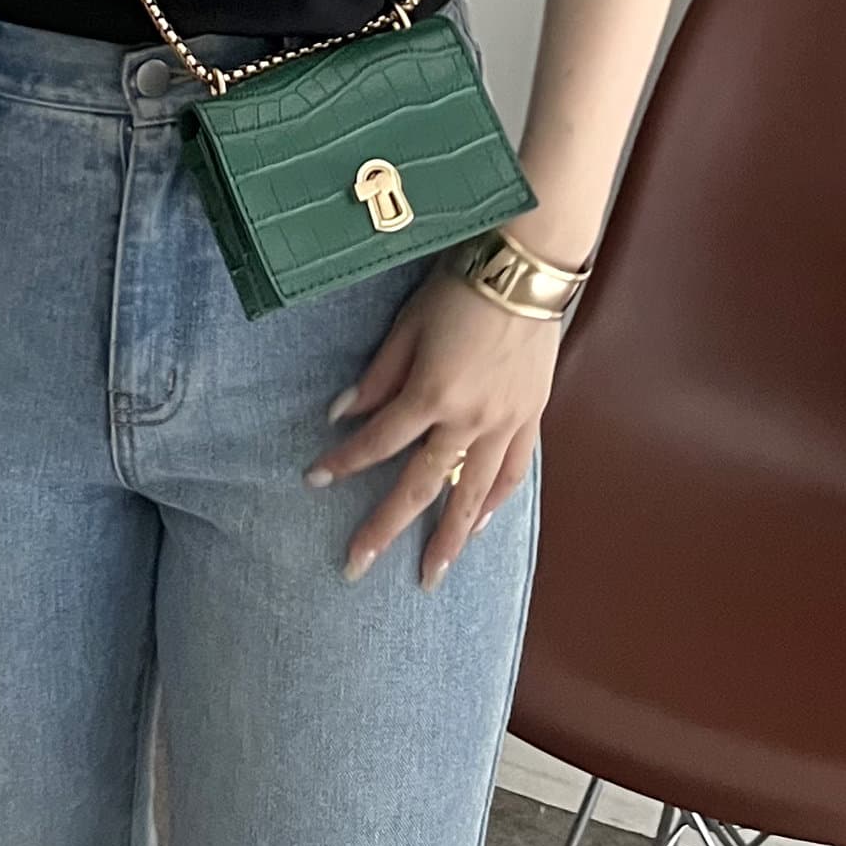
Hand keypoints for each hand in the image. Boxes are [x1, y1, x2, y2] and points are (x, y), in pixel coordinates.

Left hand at [303, 266, 559, 589]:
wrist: (526, 272)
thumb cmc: (461, 288)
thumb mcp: (408, 325)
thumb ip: (378, 377)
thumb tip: (341, 415)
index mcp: (432, 394)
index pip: (378, 442)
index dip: (343, 462)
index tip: (314, 480)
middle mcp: (469, 420)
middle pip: (420, 485)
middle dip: (385, 528)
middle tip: (356, 566)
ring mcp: (504, 424)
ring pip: (472, 494)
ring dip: (449, 538)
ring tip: (431, 574)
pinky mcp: (531, 419)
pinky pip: (513, 472)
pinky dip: (496, 502)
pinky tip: (480, 524)